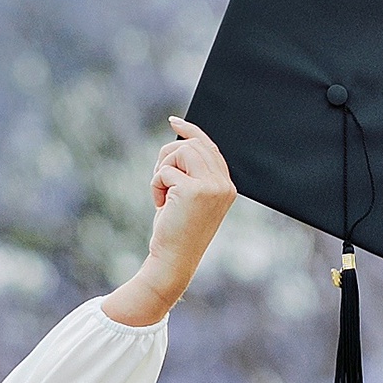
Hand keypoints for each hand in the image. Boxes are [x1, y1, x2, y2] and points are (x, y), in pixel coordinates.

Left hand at [106, 116, 236, 323]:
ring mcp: (212, 186)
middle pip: (193, 145)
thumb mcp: (188, 199)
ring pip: (180, 152)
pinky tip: (159, 203)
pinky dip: (155, 184)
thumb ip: (191, 173)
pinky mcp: (194, 190)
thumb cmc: (176, 231)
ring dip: (162, 169)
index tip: (174, 121)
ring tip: (161, 192)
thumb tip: (180, 142)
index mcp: (226, 186)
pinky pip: (165, 170)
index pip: (210, 147)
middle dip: (168, 155)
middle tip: (159, 177)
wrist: (173, 261)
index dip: (191, 132)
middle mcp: (223, 184)